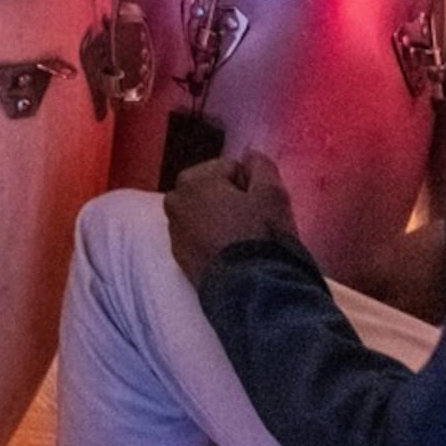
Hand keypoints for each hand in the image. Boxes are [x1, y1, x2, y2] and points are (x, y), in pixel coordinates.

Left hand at [165, 151, 303, 283]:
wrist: (249, 289)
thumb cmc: (260, 235)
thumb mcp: (272, 193)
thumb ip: (261, 165)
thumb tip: (249, 156)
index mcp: (191, 179)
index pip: (231, 169)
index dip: (251, 185)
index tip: (261, 206)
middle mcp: (174, 201)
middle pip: (215, 190)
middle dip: (233, 201)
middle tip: (254, 222)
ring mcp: (174, 231)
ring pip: (207, 214)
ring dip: (222, 220)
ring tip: (244, 241)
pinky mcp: (179, 258)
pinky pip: (201, 238)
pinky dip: (213, 241)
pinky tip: (232, 255)